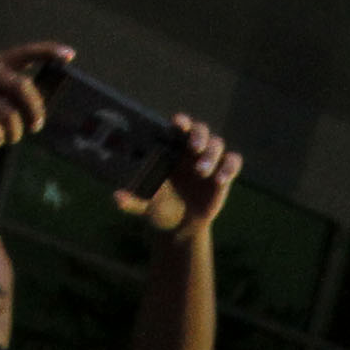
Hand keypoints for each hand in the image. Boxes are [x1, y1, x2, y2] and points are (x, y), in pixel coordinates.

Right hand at [0, 43, 66, 158]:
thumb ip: (10, 94)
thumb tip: (41, 107)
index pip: (24, 53)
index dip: (47, 52)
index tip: (69, 56)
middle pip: (24, 89)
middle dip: (35, 111)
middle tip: (35, 127)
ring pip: (11, 116)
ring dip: (15, 133)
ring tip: (7, 137)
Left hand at [133, 115, 239, 236]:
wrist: (180, 226)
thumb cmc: (159, 208)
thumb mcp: (144, 206)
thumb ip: (132, 201)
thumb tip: (117, 198)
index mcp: (171, 149)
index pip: (177, 128)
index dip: (180, 122)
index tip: (177, 123)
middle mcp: (191, 150)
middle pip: (200, 130)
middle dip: (198, 135)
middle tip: (193, 148)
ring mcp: (209, 159)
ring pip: (217, 144)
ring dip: (211, 155)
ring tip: (202, 172)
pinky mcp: (224, 172)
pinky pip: (233, 161)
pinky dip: (229, 167)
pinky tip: (220, 180)